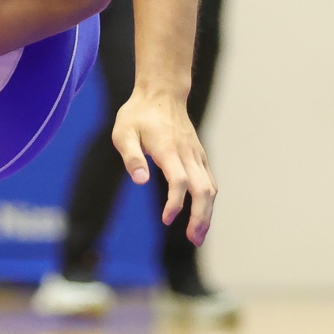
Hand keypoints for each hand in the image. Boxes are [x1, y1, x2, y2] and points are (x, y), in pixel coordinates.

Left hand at [112, 88, 215, 244]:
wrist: (162, 93)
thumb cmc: (138, 114)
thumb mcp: (123, 132)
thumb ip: (131, 157)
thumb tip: (140, 181)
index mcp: (168, 149)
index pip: (180, 181)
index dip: (175, 203)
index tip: (166, 219)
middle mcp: (187, 153)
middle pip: (203, 189)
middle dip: (201, 217)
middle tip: (193, 239)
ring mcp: (196, 154)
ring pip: (210, 187)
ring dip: (207, 213)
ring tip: (197, 236)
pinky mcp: (199, 155)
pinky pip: (210, 181)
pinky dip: (208, 201)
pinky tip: (202, 215)